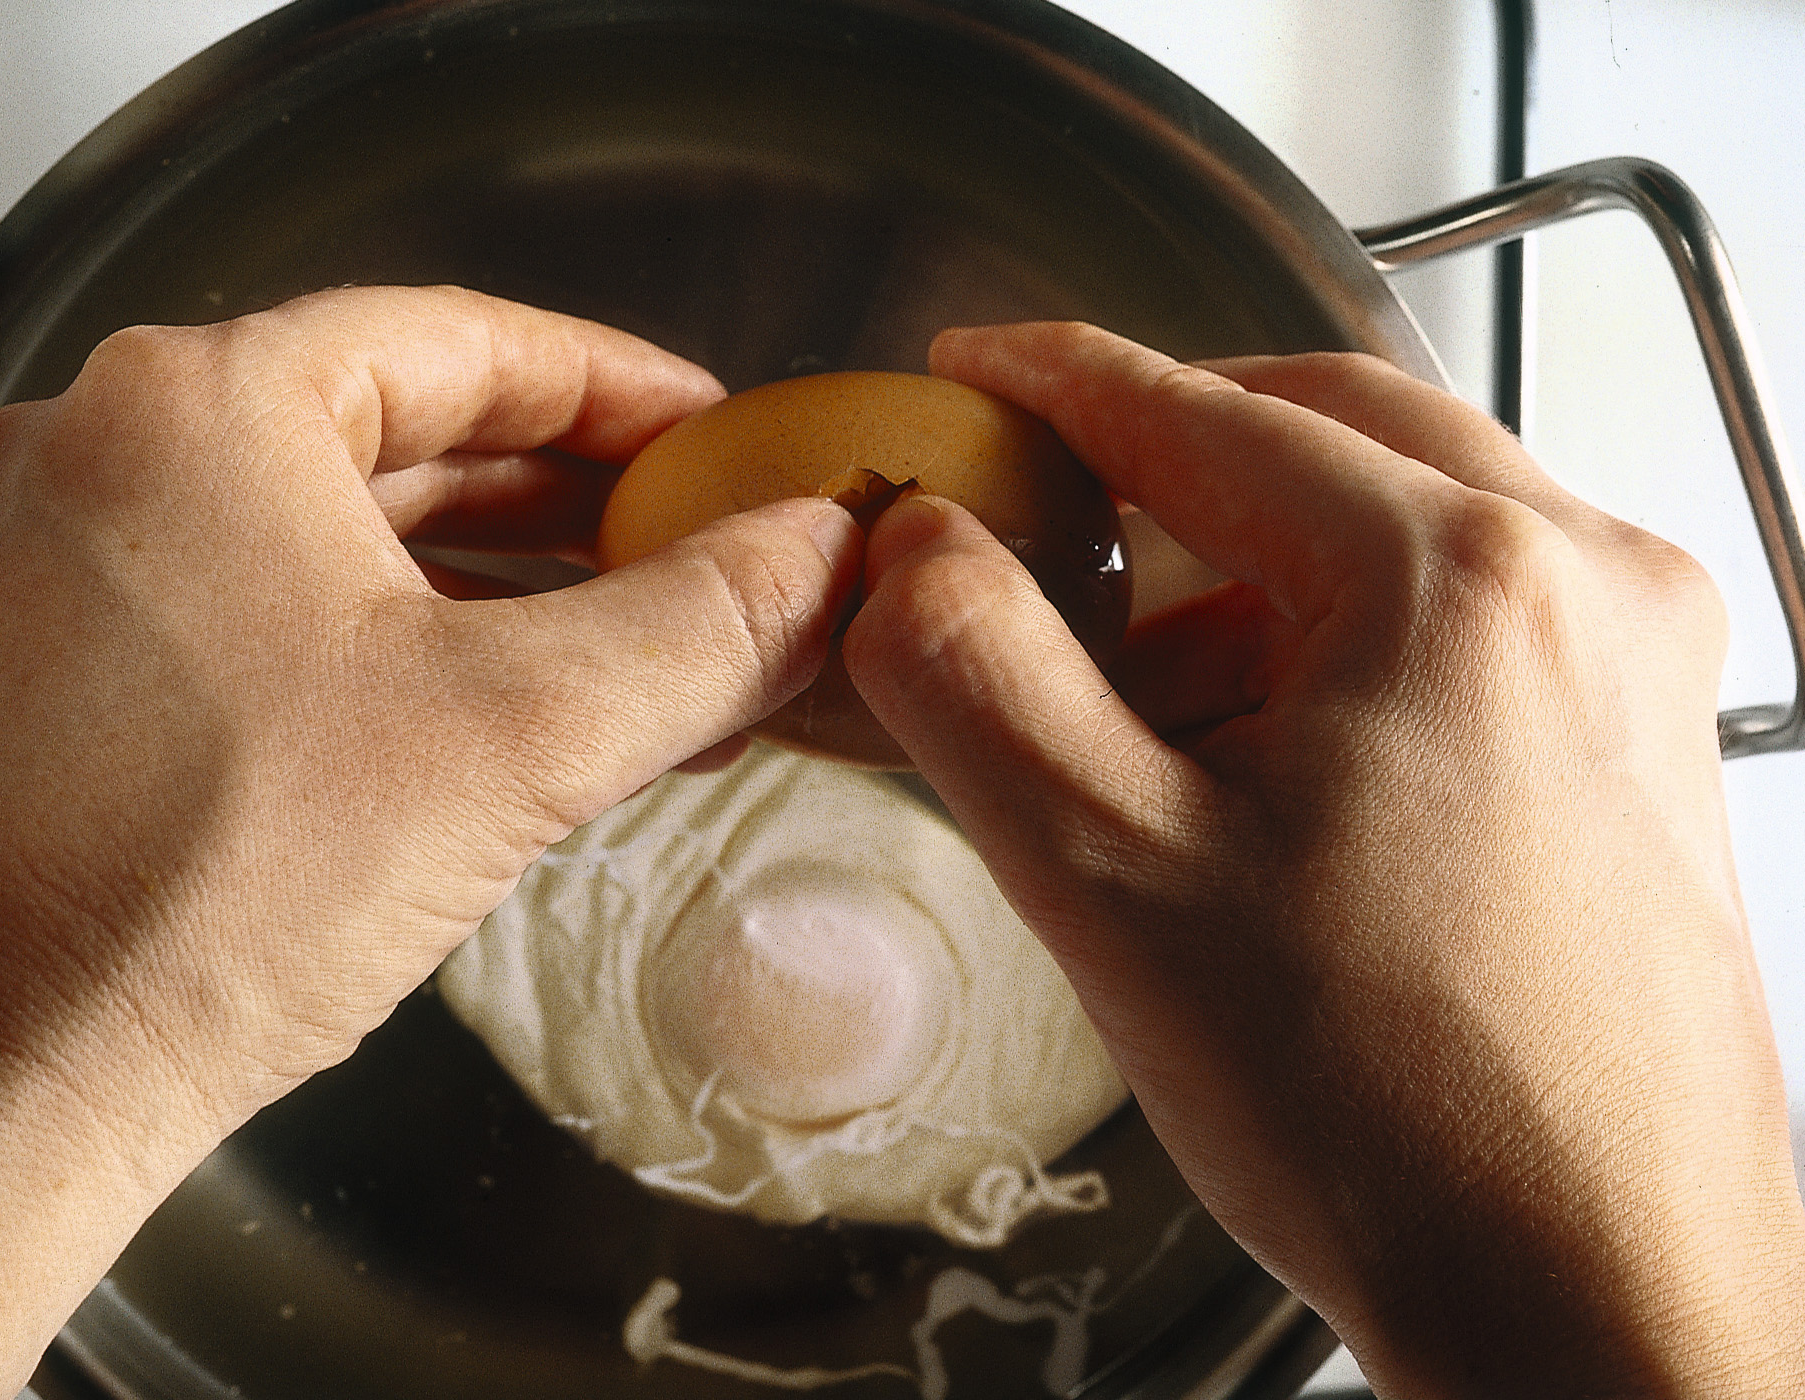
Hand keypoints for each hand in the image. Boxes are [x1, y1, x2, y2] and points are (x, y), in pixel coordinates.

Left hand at [0, 287, 857, 1397]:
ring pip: (327, 537)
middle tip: (694, 546)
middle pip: (394, 432)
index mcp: (197, 407)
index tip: (715, 436)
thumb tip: (813, 560)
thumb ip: (696, 628)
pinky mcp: (50, 684)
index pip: (465, 338)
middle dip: (566, 501)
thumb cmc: (187, 899)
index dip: (621, 389)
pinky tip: (490, 723)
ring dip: (487, 587)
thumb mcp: (512, 739)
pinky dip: (388, 651)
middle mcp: (103, 459)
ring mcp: (61, 574)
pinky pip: (260, 621)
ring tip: (625, 645)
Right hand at [844, 324, 1804, 1398]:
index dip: (1058, 382)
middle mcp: (1583, 584)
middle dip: (1166, 453)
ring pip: (1401, 526)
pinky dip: (1337, 643)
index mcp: (1457, 578)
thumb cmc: (1398, 1115)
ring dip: (1251, 568)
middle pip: (1325, 433)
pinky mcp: (1641, 750)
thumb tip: (915, 550)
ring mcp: (1634, 666)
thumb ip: (974, 675)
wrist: (1601, 1303)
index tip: (977, 371)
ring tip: (1131, 689)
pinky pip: (1466, 620)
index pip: (1205, 411)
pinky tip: (1252, 759)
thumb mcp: (1110, 873)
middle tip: (1042, 496)